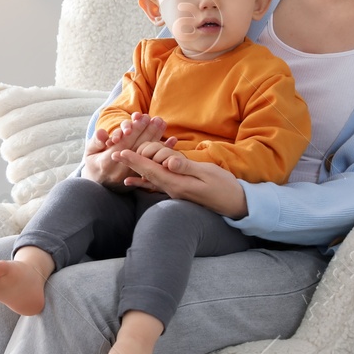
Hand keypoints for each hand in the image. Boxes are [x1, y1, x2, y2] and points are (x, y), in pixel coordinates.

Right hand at [81, 113, 176, 186]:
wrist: (99, 184)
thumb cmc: (94, 163)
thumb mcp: (90, 153)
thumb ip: (96, 142)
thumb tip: (103, 133)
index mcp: (106, 163)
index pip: (123, 144)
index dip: (133, 131)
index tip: (142, 117)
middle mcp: (120, 171)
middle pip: (137, 148)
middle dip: (147, 132)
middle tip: (156, 119)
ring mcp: (131, 175)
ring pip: (146, 155)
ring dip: (156, 138)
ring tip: (163, 124)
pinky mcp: (139, 177)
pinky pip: (153, 162)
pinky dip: (163, 151)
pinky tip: (173, 141)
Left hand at [114, 147, 248, 217]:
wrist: (234, 204)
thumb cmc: (224, 186)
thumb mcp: (207, 173)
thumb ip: (187, 167)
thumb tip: (169, 161)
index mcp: (177, 183)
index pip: (151, 170)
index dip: (134, 160)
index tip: (119, 152)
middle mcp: (171, 189)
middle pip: (147, 172)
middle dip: (134, 160)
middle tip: (122, 149)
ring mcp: (173, 191)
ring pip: (150, 176)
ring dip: (136, 166)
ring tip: (121, 157)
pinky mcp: (177, 190)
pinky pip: (155, 184)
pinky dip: (142, 180)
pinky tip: (129, 181)